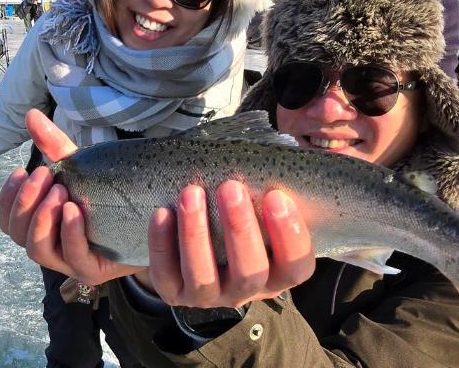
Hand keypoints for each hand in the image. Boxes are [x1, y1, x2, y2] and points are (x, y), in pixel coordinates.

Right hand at [0, 109, 142, 283]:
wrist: (157, 223)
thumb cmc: (114, 198)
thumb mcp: (85, 170)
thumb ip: (58, 147)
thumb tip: (32, 114)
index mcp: (44, 226)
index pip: (10, 221)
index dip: (10, 198)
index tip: (23, 170)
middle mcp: (53, 246)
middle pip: (19, 234)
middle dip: (27, 203)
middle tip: (45, 175)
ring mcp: (71, 262)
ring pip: (39, 250)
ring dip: (44, 219)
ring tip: (60, 192)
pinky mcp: (95, 270)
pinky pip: (74, 257)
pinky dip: (70, 233)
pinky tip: (75, 211)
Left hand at [137, 180, 314, 307]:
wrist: (202, 246)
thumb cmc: (243, 220)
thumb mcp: (265, 214)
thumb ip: (276, 197)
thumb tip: (283, 162)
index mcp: (278, 274)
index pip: (297, 266)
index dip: (290, 235)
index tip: (277, 197)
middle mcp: (247, 290)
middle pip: (250, 272)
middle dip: (240, 229)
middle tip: (231, 188)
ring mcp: (210, 296)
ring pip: (204, 277)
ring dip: (196, 234)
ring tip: (191, 193)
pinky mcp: (175, 293)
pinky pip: (166, 275)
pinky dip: (162, 245)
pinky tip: (162, 213)